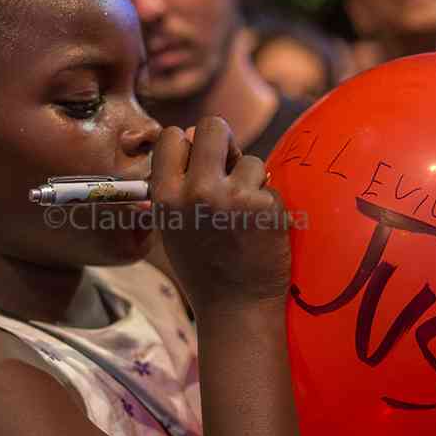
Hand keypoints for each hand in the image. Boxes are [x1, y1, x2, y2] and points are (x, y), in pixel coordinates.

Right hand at [150, 116, 291, 312]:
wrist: (236, 307)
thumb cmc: (203, 267)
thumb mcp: (173, 226)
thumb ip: (179, 182)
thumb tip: (194, 133)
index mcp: (166, 196)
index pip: (173, 137)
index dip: (189, 145)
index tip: (199, 160)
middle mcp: (197, 191)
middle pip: (213, 127)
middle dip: (225, 142)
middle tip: (230, 165)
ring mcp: (234, 197)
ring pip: (249, 159)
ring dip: (251, 181)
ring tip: (244, 217)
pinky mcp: (266, 205)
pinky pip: (270, 185)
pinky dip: (269, 203)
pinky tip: (260, 230)